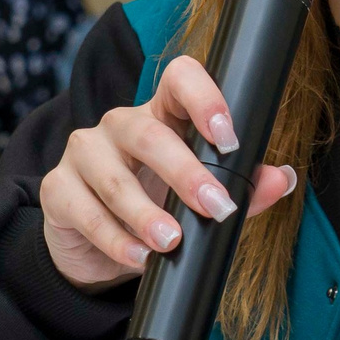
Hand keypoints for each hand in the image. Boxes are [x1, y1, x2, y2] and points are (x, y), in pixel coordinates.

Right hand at [39, 53, 296, 289]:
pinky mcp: (57, 189)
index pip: (179, 80)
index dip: (204, 98)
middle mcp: (120, 125)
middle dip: (186, 173)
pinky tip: (138, 259)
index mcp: (162, 115)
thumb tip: (281, 179)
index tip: (229, 137)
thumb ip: (243, 190)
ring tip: (172, 243)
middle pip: (149, 135)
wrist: (95, 249)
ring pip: (114, 178)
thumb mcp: (200, 200)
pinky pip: (86, 212)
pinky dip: (115, 240)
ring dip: (146, 214)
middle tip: (216, 208)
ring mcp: (84, 153)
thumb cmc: (156, 207)